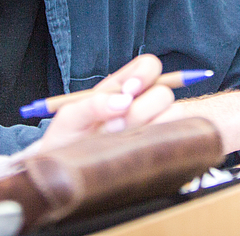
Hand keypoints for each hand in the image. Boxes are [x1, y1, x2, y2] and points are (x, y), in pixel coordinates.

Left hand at [36, 54, 174, 151]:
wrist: (65, 173)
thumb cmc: (67, 139)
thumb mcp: (70, 118)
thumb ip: (92, 105)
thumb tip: (123, 102)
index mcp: (121, 88)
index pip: (149, 65)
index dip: (145, 75)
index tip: (129, 93)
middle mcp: (141, 104)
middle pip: (164, 94)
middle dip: (141, 110)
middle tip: (114, 128)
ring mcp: (151, 128)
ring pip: (175, 116)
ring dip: (152, 127)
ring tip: (124, 142)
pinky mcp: (158, 150)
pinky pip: (175, 141)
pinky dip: (165, 142)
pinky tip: (141, 151)